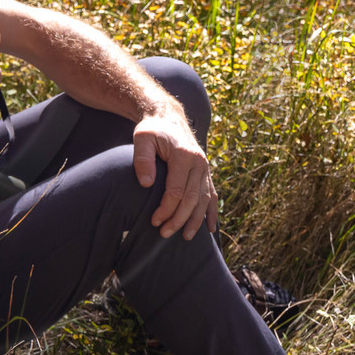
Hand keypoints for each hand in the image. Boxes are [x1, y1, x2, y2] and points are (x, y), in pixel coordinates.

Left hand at [135, 113, 217, 238]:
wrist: (168, 117)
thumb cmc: (152, 129)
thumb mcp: (142, 138)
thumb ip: (142, 158)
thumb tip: (147, 184)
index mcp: (184, 156)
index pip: (177, 190)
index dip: (166, 209)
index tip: (154, 221)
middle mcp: (199, 163)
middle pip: (192, 198)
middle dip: (179, 219)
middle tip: (164, 233)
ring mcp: (205, 168)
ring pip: (204, 199)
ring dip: (196, 220)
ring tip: (186, 237)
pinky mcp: (205, 172)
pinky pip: (212, 194)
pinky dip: (212, 212)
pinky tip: (210, 228)